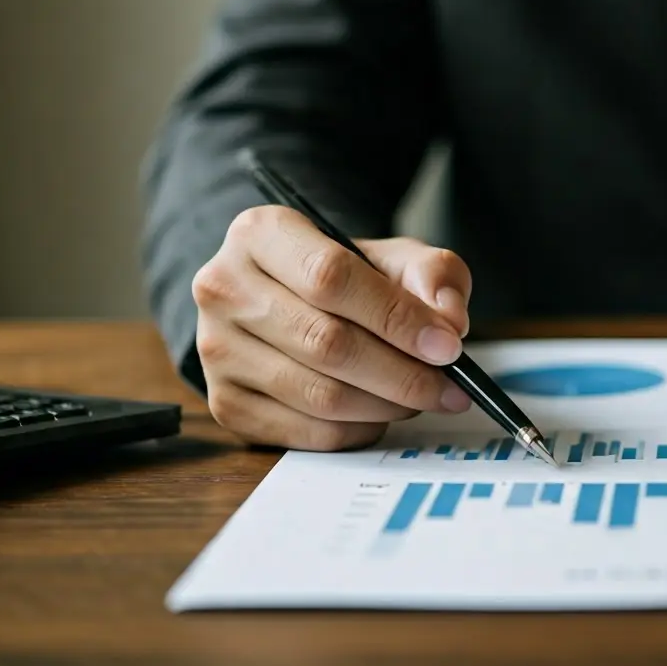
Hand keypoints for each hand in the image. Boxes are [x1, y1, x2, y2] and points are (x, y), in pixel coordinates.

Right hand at [191, 205, 473, 450]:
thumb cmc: (349, 278)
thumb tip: (449, 324)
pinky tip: (382, 414)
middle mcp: (224, 287)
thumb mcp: (396, 258)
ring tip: (423, 398)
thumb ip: (434, 275)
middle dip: (402, 374)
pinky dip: (358, 430)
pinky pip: (306, 433)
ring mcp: (216, 350)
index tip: (448, 347)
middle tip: (450, 388)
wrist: (293, 302)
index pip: (330, 277)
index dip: (396, 318)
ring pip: (318, 395)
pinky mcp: (224, 403)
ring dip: (385, 406)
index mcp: (261, 233)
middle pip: (325, 342)